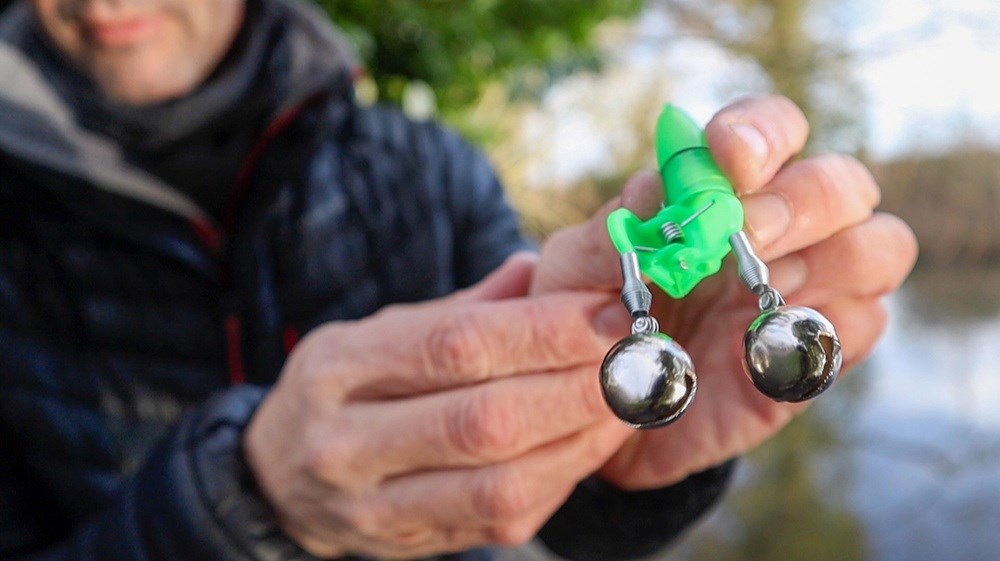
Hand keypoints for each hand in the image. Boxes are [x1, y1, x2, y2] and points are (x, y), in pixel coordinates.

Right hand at [243, 254, 634, 558]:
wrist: (279, 478)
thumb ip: (467, 305)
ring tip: (626, 400)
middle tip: (635, 357)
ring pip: (501, 484)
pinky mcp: (415, 545)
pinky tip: (593, 440)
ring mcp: (376, 507)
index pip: (454, 345)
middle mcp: (348, 442)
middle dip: (576, 386)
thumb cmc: (345, 387)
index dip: (542, 330)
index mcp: (340, 368)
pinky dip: (563, 477)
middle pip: (484, 420)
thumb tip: (546, 269)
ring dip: (581, 440)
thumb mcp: (381, 329)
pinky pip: (504, 519)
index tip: (607, 311)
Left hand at [530, 95, 917, 489]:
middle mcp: (780, 230)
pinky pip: (865, 324)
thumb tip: (656, 185)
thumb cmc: (587, 319)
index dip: (761, 131)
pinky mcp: (816, 354)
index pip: (772, 130)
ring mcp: (808, 290)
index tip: (728, 158)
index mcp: (722, 191)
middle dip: (800, 200)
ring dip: (831, 256)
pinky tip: (768, 342)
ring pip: (881, 243)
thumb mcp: (576, 273)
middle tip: (746, 234)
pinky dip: (829, 327)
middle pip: (843, 182)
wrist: (599, 410)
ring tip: (761, 288)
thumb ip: (613, 230)